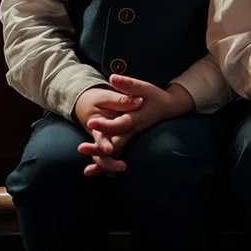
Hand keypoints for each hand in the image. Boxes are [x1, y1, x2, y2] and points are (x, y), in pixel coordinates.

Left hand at [75, 75, 194, 175]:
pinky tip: (93, 173)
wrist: (169, 109)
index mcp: (135, 119)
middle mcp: (133, 132)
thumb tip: (112, 77)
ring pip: (117, 155)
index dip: (106, 124)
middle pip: (116, 144)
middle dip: (98, 148)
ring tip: (87, 172)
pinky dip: (106, 166)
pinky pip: (117, 157)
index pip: (119, 124)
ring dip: (102, 163)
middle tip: (81, 148)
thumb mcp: (144, 88)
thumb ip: (128, 84)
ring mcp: (131, 139)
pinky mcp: (129, 142)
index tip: (90, 121)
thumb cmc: (155, 97)